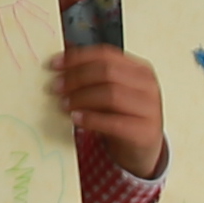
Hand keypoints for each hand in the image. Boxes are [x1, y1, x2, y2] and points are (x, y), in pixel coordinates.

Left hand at [55, 44, 167, 176]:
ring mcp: (149, 108)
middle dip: (76, 78)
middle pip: (107, 72)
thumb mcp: (110, 92)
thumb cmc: (122, 116)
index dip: (77, 57)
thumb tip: (60, 60)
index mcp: (139, 69)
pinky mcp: (145, 131)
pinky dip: (91, 119)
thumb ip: (91, 75)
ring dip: (81, 98)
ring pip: (111, 94)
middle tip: (55, 87)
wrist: (142, 148)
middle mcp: (147, 85)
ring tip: (63, 104)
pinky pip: (114, 122)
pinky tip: (75, 119)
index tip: (54, 65)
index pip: (106, 54)